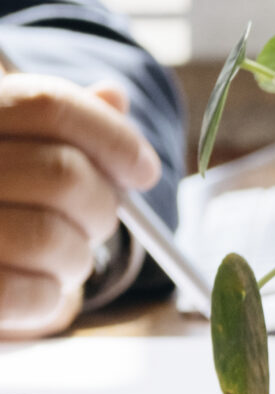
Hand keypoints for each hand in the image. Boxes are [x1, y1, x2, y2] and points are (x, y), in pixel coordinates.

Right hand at [0, 74, 161, 339]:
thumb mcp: (12, 147)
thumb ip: (56, 121)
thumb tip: (113, 97)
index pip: (48, 104)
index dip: (113, 137)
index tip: (143, 170)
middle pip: (63, 174)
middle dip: (101, 206)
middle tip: (95, 222)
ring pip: (53, 239)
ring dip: (76, 257)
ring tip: (57, 255)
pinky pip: (32, 295)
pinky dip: (50, 296)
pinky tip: (35, 284)